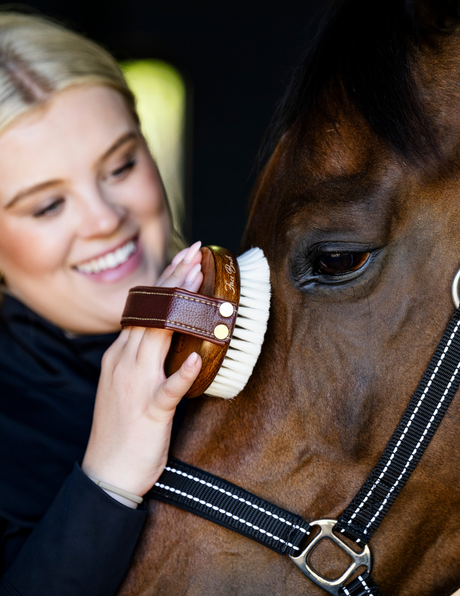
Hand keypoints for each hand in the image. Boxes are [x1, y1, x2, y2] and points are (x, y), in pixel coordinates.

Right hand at [82, 241, 202, 500]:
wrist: (107, 473)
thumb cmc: (124, 428)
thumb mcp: (129, 383)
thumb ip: (146, 357)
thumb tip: (170, 333)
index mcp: (120, 355)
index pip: (143, 307)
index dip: (165, 280)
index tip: (185, 257)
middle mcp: (124, 362)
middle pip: (150, 312)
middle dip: (174, 280)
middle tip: (195, 253)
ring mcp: (135, 384)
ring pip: (156, 337)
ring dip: (179, 307)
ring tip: (198, 282)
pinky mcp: (149, 410)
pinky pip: (168, 389)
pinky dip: (182, 374)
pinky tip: (197, 360)